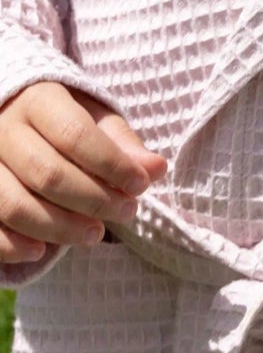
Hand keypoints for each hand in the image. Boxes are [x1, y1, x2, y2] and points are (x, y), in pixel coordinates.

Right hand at [0, 82, 166, 266]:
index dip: (111, 164)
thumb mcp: (93, 118)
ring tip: (95, 234)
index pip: (74, 135)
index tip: (140, 185)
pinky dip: (13, 245)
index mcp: (37, 100)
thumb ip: (122, 143)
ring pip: (15, 205)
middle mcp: (2, 129)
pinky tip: (41, 251)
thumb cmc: (60, 120)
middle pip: (48, 174)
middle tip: (126, 212)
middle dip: (94, 200)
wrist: (9, 115)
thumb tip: (156, 169)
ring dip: (60, 227)